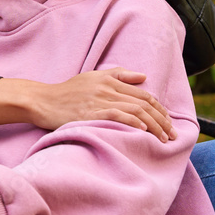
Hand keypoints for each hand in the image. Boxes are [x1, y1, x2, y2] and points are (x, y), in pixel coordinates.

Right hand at [29, 68, 174, 141]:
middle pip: (143, 104)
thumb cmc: (66, 91)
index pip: (143, 95)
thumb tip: (144, 77)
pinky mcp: (91, 113)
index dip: (160, 109)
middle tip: (172, 134)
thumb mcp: (92, 77)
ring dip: (153, 125)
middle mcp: (107, 89)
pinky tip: (143, 131)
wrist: (42, 100)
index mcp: (109, 80)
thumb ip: (118, 75)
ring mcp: (99, 101)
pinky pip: (117, 116)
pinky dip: (133, 123)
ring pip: (135, 111)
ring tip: (163, 138)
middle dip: (162, 120)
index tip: (168, 122)